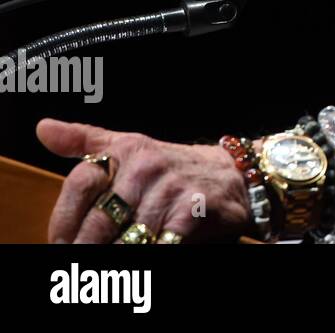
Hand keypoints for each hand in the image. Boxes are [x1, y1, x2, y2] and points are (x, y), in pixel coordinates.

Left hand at [36, 118, 252, 243]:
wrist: (232, 174)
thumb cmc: (172, 166)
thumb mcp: (129, 147)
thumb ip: (85, 141)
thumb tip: (43, 129)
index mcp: (126, 151)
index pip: (81, 182)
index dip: (64, 218)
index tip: (60, 241)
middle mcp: (147, 167)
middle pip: (99, 219)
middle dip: (85, 247)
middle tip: (79, 262)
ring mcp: (171, 189)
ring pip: (127, 238)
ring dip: (115, 254)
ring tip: (109, 264)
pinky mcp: (194, 211)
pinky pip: (159, 244)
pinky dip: (148, 253)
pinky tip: (144, 252)